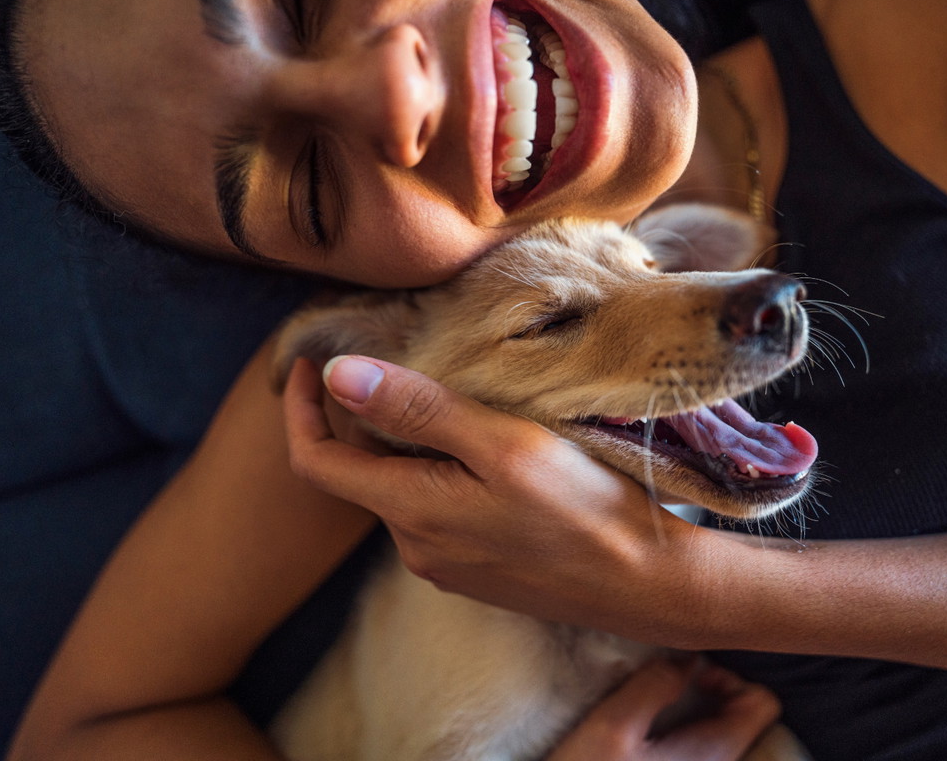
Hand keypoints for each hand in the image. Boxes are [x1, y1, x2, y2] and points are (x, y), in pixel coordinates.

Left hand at [282, 355, 708, 643]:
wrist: (648, 584)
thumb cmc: (585, 509)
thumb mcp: (503, 445)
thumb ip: (420, 410)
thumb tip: (337, 374)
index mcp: (410, 512)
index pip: (315, 461)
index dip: (299, 409)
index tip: (309, 362)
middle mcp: (415, 547)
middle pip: (361, 472)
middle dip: (365, 418)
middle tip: (400, 361)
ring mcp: (446, 565)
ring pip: (403, 490)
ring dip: (410, 445)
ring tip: (455, 399)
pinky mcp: (478, 571)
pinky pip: (437, 513)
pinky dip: (440, 473)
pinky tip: (486, 450)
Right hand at [548, 658, 781, 760]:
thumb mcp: (613, 725)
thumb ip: (655, 684)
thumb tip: (687, 657)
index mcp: (714, 754)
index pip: (763, 703)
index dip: (730, 678)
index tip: (688, 676)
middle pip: (745, 717)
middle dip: (711, 692)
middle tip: (667, 685)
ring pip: (721, 734)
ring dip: (695, 711)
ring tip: (656, 705)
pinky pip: (699, 750)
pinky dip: (683, 732)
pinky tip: (648, 732)